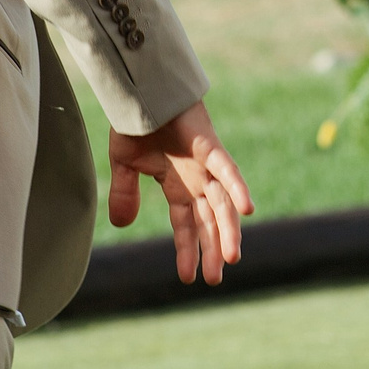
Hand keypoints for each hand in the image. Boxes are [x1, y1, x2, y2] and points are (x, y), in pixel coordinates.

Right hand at [108, 99, 253, 284]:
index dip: (187, 249)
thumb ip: (126, 194)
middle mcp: (196, 180)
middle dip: (213, 249)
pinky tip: (246, 210)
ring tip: (231, 259)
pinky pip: (227, 170)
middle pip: (209, 221)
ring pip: (222, 204)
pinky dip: (237, 188)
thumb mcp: (125, 164)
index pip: (186, 224)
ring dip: (227, 230)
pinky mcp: (210, 147)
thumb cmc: (136, 122)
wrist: (141, 90)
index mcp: (177, 186)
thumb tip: (122, 226)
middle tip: (215, 279)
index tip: (188, 278)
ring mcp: (206, 165)